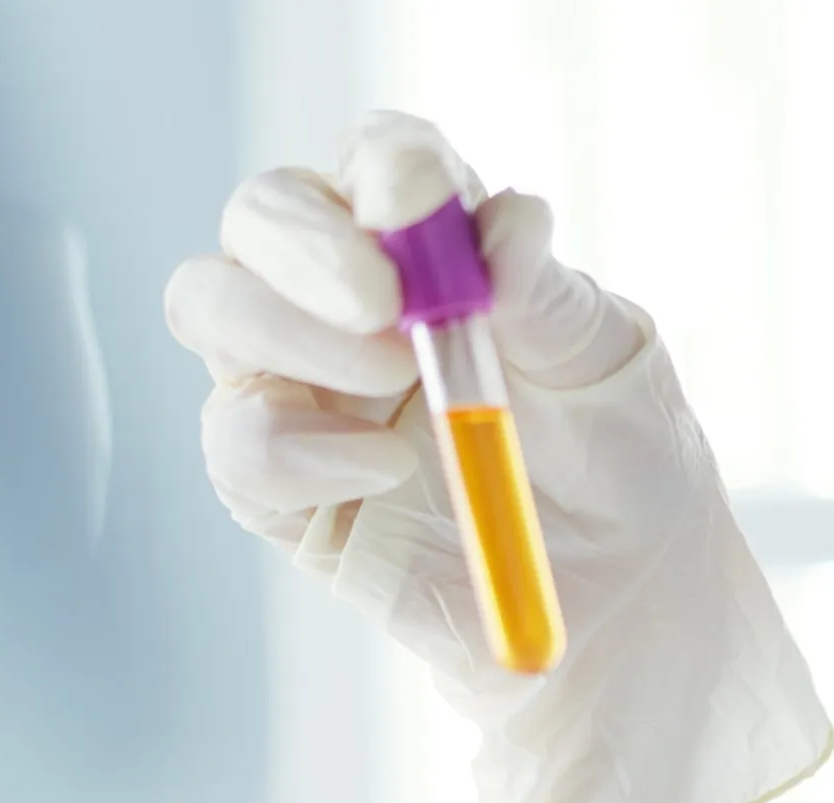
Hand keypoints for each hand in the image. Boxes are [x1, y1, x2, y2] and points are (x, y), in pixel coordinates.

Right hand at [166, 112, 829, 802]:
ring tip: (394, 380)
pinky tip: (384, 469)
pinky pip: (234, 441)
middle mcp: (346, 297)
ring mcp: (300, 385)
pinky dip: (293, 445)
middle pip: (264, 215)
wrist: (618, 610)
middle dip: (305, 246)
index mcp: (433, 241)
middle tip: (384, 310)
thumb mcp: (609, 368)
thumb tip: (502, 224)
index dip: (383, 167)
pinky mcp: (278, 486)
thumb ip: (545, 294)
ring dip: (285, 328)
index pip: (376, 161)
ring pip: (211, 304)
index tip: (415, 202)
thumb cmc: (622, 462)